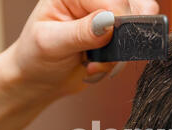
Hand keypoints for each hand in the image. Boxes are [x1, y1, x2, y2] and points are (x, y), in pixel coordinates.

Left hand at [11, 0, 160, 97]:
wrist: (38, 80)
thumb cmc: (35, 57)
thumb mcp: (50, 44)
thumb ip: (80, 33)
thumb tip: (108, 22)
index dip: (116, 19)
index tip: (106, 42)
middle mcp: (91, 1)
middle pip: (131, 8)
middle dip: (119, 39)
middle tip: (97, 56)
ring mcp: (104, 17)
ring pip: (136, 28)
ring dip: (118, 54)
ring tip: (93, 64)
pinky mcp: (113, 36)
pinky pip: (132, 46)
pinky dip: (118, 62)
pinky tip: (96, 65)